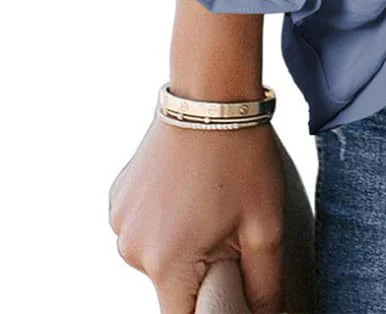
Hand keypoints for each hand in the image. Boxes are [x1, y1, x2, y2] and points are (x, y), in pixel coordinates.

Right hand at [109, 114, 286, 313]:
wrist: (210, 94)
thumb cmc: (242, 157)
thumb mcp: (265, 225)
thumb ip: (265, 285)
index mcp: (167, 262)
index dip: (209, 308)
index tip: (228, 281)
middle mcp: (133, 249)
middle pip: (170, 285)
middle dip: (200, 269)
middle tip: (228, 228)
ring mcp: (120, 222)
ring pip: (156, 256)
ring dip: (181, 243)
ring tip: (208, 202)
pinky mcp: (118, 199)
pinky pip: (143, 228)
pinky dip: (164, 220)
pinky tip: (187, 190)